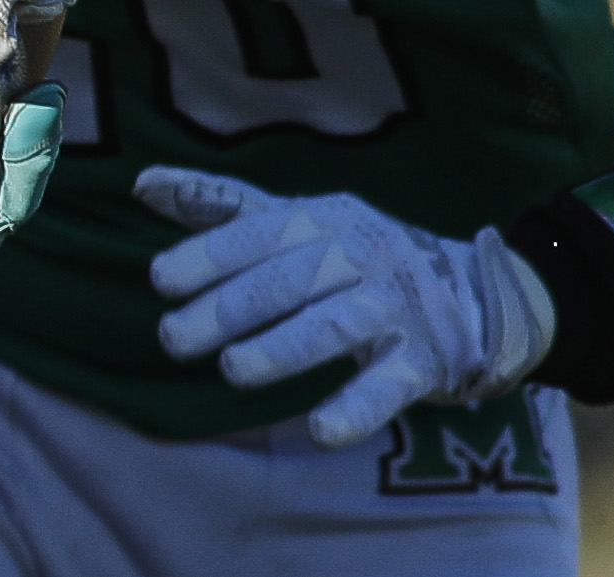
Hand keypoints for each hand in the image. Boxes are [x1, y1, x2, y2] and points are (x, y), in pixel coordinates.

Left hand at [134, 167, 555, 446]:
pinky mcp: (423, 359)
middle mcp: (359, 255)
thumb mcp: (295, 223)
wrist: (470, 293)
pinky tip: (320, 430)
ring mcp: (393, 307)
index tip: (159, 279)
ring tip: (232, 371)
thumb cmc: (355, 256)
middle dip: (228, 309)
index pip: (260, 232)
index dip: (210, 254)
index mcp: (322, 219)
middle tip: (172, 338)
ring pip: (335, 325)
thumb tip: (142, 184)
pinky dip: (357, 406)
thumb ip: (221, 206)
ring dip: (282, 348)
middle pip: (288, 280)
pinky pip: (390, 384)